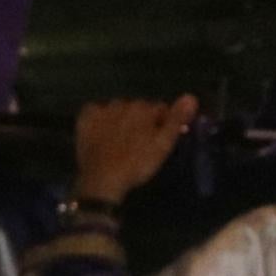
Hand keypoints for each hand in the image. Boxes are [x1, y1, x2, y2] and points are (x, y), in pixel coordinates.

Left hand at [72, 96, 196, 207]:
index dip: (161, 122)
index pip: (158, 109)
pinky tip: (101, 131)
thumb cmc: (138, 163)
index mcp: (144, 108)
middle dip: (140, 120)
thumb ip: (176, 119)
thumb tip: (190, 96)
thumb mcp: (163, 144)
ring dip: (121, 118)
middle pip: (137, 108)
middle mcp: (122, 103)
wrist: (103, 178)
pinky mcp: (85, 120)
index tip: (159, 137)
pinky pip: (94, 111)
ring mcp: (102, 111)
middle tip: (139, 141)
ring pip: (117, 109)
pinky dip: (99, 118)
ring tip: (121, 139)